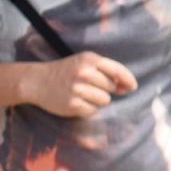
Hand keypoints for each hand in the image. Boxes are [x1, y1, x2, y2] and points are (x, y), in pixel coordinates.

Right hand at [22, 51, 136, 117]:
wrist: (37, 81)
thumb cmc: (66, 71)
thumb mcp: (84, 63)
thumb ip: (106, 71)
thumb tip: (127, 87)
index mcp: (89, 59)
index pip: (117, 70)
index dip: (128, 80)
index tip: (132, 87)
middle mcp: (84, 73)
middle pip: (111, 88)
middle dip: (105, 89)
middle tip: (90, 87)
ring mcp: (78, 89)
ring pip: (104, 101)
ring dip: (97, 100)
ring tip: (83, 94)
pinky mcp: (72, 104)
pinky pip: (93, 111)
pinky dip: (88, 109)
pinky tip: (77, 102)